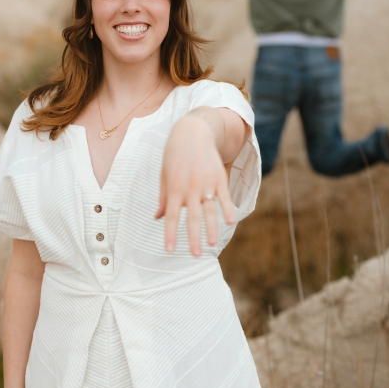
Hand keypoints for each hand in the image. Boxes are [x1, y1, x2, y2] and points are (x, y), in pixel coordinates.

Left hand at [156, 115, 234, 256]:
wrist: (192, 132)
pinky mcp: (219, 177)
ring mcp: (206, 183)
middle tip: (196, 255)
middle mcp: (190, 188)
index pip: (172, 216)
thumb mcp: (164, 175)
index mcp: (174, 188)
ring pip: (210, 210)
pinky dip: (227, 209)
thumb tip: (157, 218)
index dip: (171, 234)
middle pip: (192, 217)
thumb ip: (164, 198)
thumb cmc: (174, 155)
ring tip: (213, 244)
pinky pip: (224, 197)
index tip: (170, 250)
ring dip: (211, 228)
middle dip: (193, 238)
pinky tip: (230, 221)